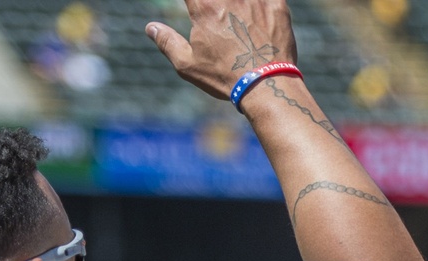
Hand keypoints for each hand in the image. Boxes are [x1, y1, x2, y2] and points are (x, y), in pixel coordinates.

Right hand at [147, 0, 297, 102]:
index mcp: (204, 6)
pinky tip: (258, 8)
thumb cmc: (225, 77)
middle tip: (215, 13)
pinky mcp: (276, 5)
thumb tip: (151, 28)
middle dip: (212, 2)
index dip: (192, 0)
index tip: (193, 5)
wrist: (267, 86)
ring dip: (236, 3)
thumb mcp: (188, 65)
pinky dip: (263, 2)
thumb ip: (167, 42)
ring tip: (234, 15)